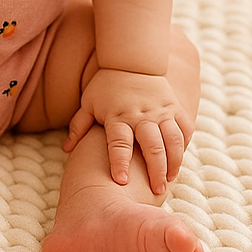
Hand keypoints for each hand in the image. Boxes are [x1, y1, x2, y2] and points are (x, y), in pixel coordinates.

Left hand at [63, 68, 193, 193]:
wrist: (132, 60)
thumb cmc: (106, 85)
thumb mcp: (89, 103)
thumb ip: (79, 126)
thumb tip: (66, 149)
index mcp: (118, 116)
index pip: (118, 143)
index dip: (119, 163)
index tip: (121, 181)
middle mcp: (141, 115)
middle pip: (152, 146)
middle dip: (156, 171)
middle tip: (157, 192)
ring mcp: (160, 111)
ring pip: (173, 140)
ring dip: (174, 162)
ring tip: (169, 180)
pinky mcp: (174, 107)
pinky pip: (185, 128)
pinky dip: (184, 146)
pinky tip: (179, 160)